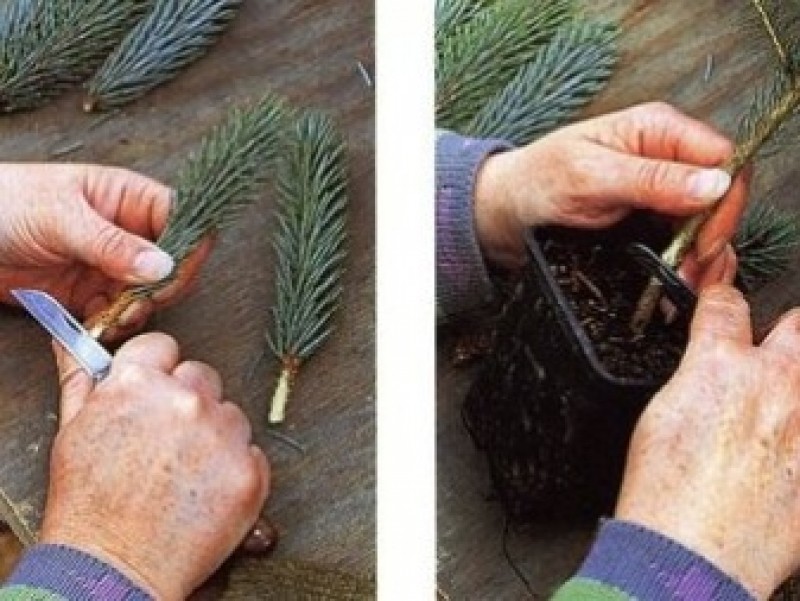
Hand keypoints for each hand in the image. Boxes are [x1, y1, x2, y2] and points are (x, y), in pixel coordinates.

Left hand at [0, 163, 210, 335]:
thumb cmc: (3, 203)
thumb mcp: (59, 217)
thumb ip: (113, 244)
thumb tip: (164, 266)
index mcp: (127, 199)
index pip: (180, 218)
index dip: (187, 246)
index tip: (175, 273)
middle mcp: (126, 233)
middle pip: (173, 264)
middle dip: (162, 288)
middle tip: (140, 300)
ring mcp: (109, 266)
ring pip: (149, 295)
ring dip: (137, 311)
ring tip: (114, 315)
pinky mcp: (89, 295)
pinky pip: (117, 315)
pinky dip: (112, 325)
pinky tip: (94, 322)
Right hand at [42, 334, 268, 600]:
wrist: (113, 569)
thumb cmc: (87, 506)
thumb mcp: (73, 432)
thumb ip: (83, 380)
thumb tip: (74, 343)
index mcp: (139, 383)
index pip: (164, 347)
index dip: (158, 371)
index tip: (156, 389)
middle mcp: (186, 400)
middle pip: (202, 377)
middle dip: (189, 401)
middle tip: (168, 442)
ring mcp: (222, 435)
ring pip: (231, 414)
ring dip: (216, 435)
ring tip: (185, 473)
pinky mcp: (249, 470)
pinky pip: (252, 452)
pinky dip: (236, 469)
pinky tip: (206, 491)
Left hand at [474, 102, 747, 287]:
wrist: (508, 210)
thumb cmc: (537, 180)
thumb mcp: (589, 176)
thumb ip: (650, 180)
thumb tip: (713, 184)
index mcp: (657, 129)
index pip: (721, 158)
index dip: (722, 201)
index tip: (702, 241)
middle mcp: (667, 155)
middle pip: (722, 193)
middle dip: (712, 235)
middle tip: (691, 270)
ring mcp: (662, 188)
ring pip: (708, 221)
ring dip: (700, 255)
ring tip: (682, 281)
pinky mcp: (653, 218)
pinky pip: (685, 239)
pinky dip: (685, 261)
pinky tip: (675, 280)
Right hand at [616, 285, 799, 599]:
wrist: (693, 553)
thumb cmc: (666, 492)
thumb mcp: (660, 414)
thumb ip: (695, 376)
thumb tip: (706, 362)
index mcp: (722, 366)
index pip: (727, 304)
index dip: (720, 298)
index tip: (721, 303)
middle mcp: (777, 384)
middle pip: (796, 324)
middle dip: (782, 331)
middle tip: (768, 353)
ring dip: (792, 385)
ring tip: (773, 412)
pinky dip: (796, 434)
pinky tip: (779, 453)